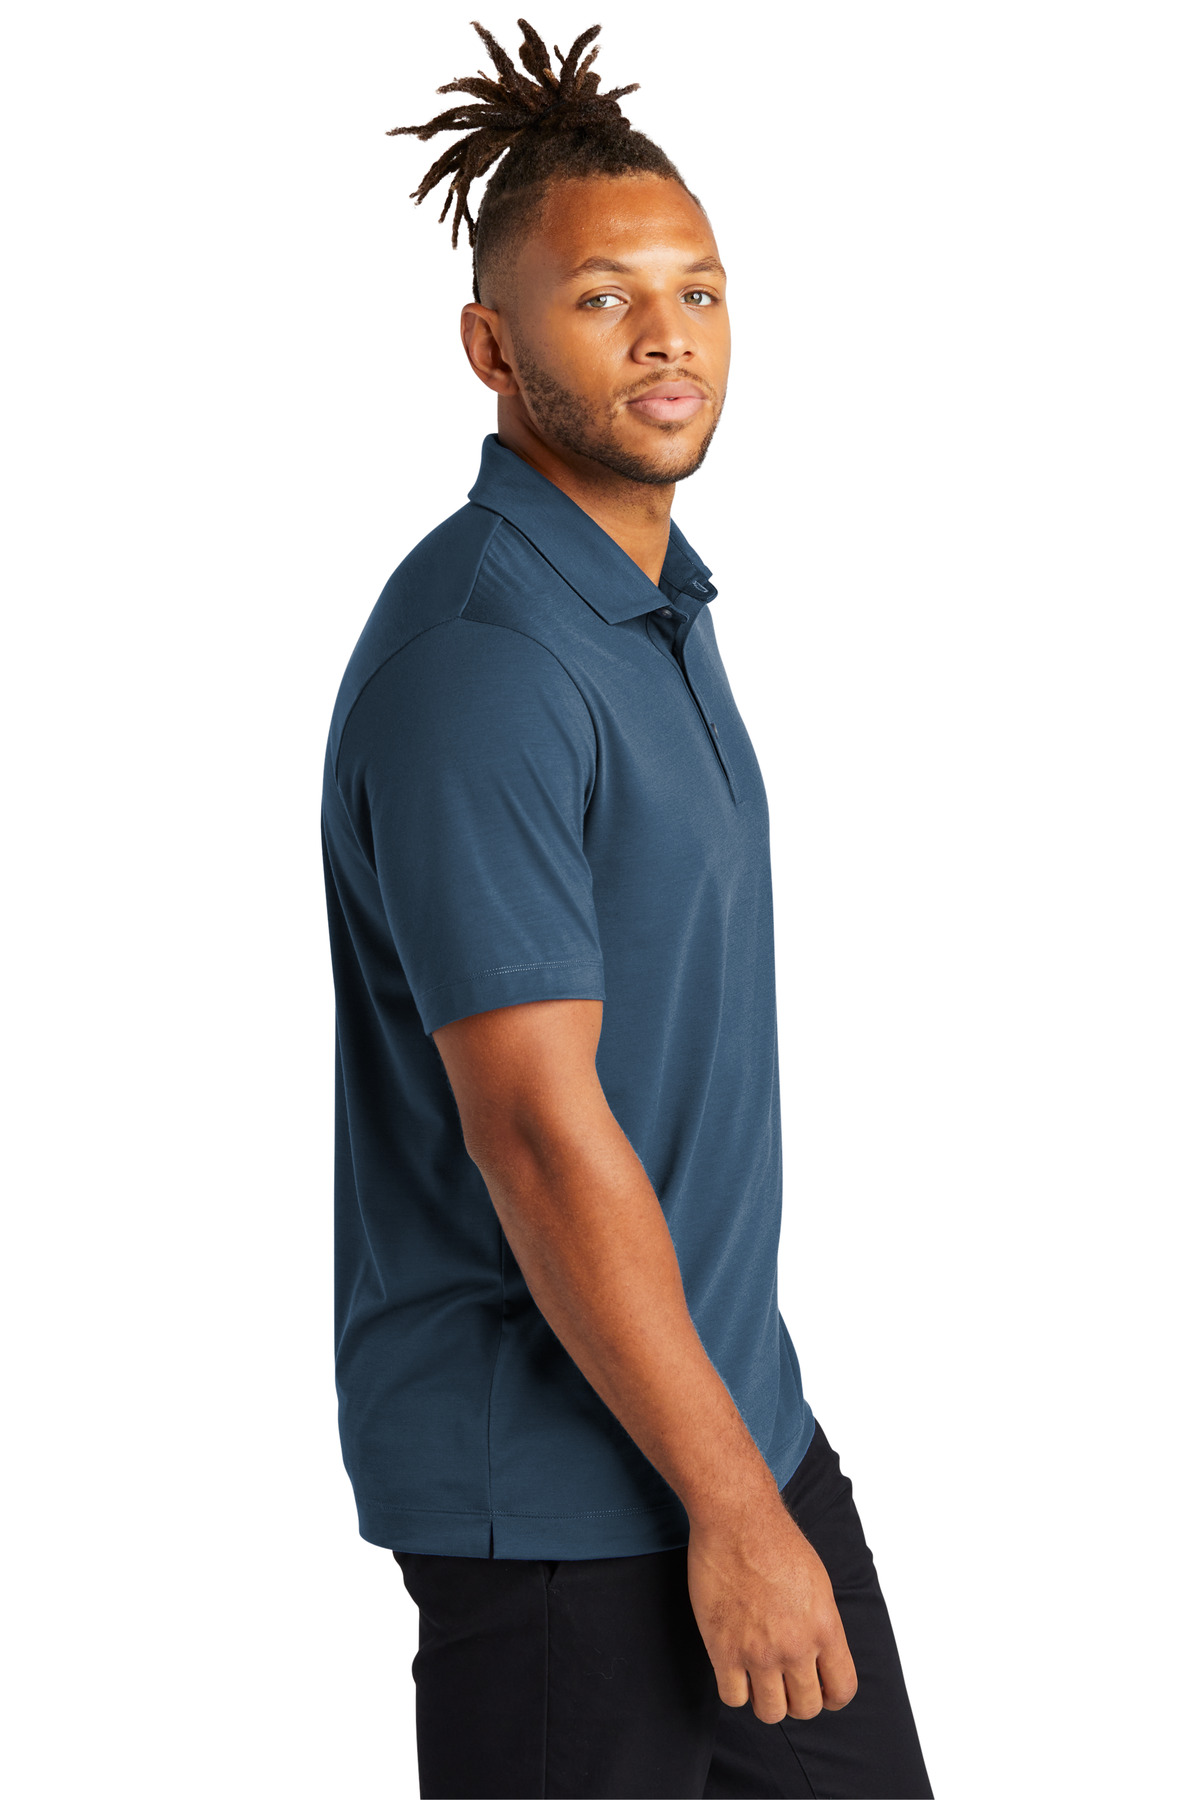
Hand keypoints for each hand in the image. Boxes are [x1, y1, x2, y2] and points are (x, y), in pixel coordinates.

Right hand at [687, 1495, 858, 1723]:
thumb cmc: (777, 1541)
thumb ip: (821, 1625)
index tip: (820, 1690)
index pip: (842, 1690)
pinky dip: (735, 1689)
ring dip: (766, 1699)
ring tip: (758, 1677)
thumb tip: (819, 1655)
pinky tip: (734, 1667)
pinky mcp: (724, 1650)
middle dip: (796, 1699)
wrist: (737, 1520)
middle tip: (784, 1682)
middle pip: (805, 1708)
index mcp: (825, 1628)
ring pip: (770, 1712)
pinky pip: (733, 1698)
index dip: (831, 1696)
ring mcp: (759, 1652)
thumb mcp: (818, 1584)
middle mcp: (796, 1647)